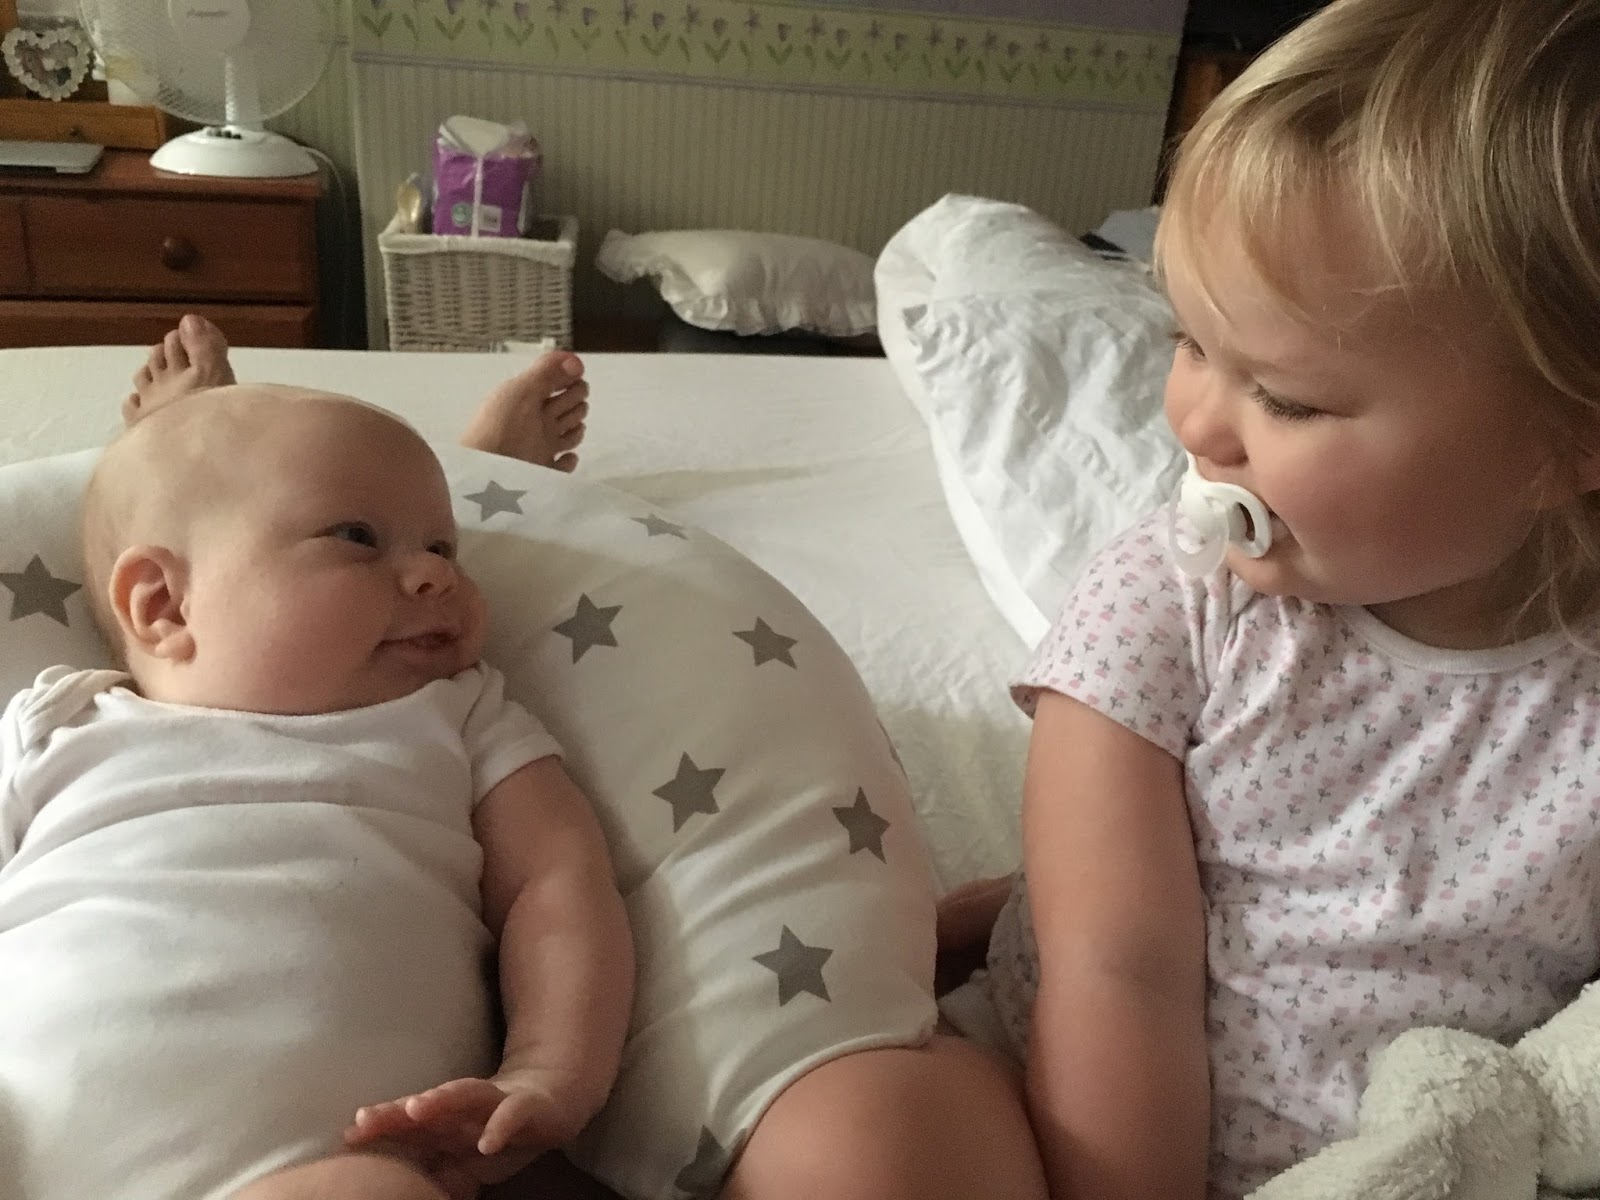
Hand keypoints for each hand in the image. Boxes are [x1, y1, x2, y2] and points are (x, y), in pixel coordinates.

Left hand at [344, 1069, 576, 1193]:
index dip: (380, 1128)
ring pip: (465, 1096)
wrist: (551, 1099)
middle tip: (366, 1118)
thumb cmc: (496, 1133)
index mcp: (445, 1120)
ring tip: (416, 1111)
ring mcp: (495, 1101)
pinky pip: (512, 1115)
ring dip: (441, 1102)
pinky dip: (500, 1127)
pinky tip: (486, 1143)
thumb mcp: (463, 1161)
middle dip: (396, 1112)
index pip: (408, 1123)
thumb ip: (435, 1173)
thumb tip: (400, 1189)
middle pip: (426, 1106)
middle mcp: (464, 1106)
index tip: (348, 1136)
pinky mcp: (526, 1106)